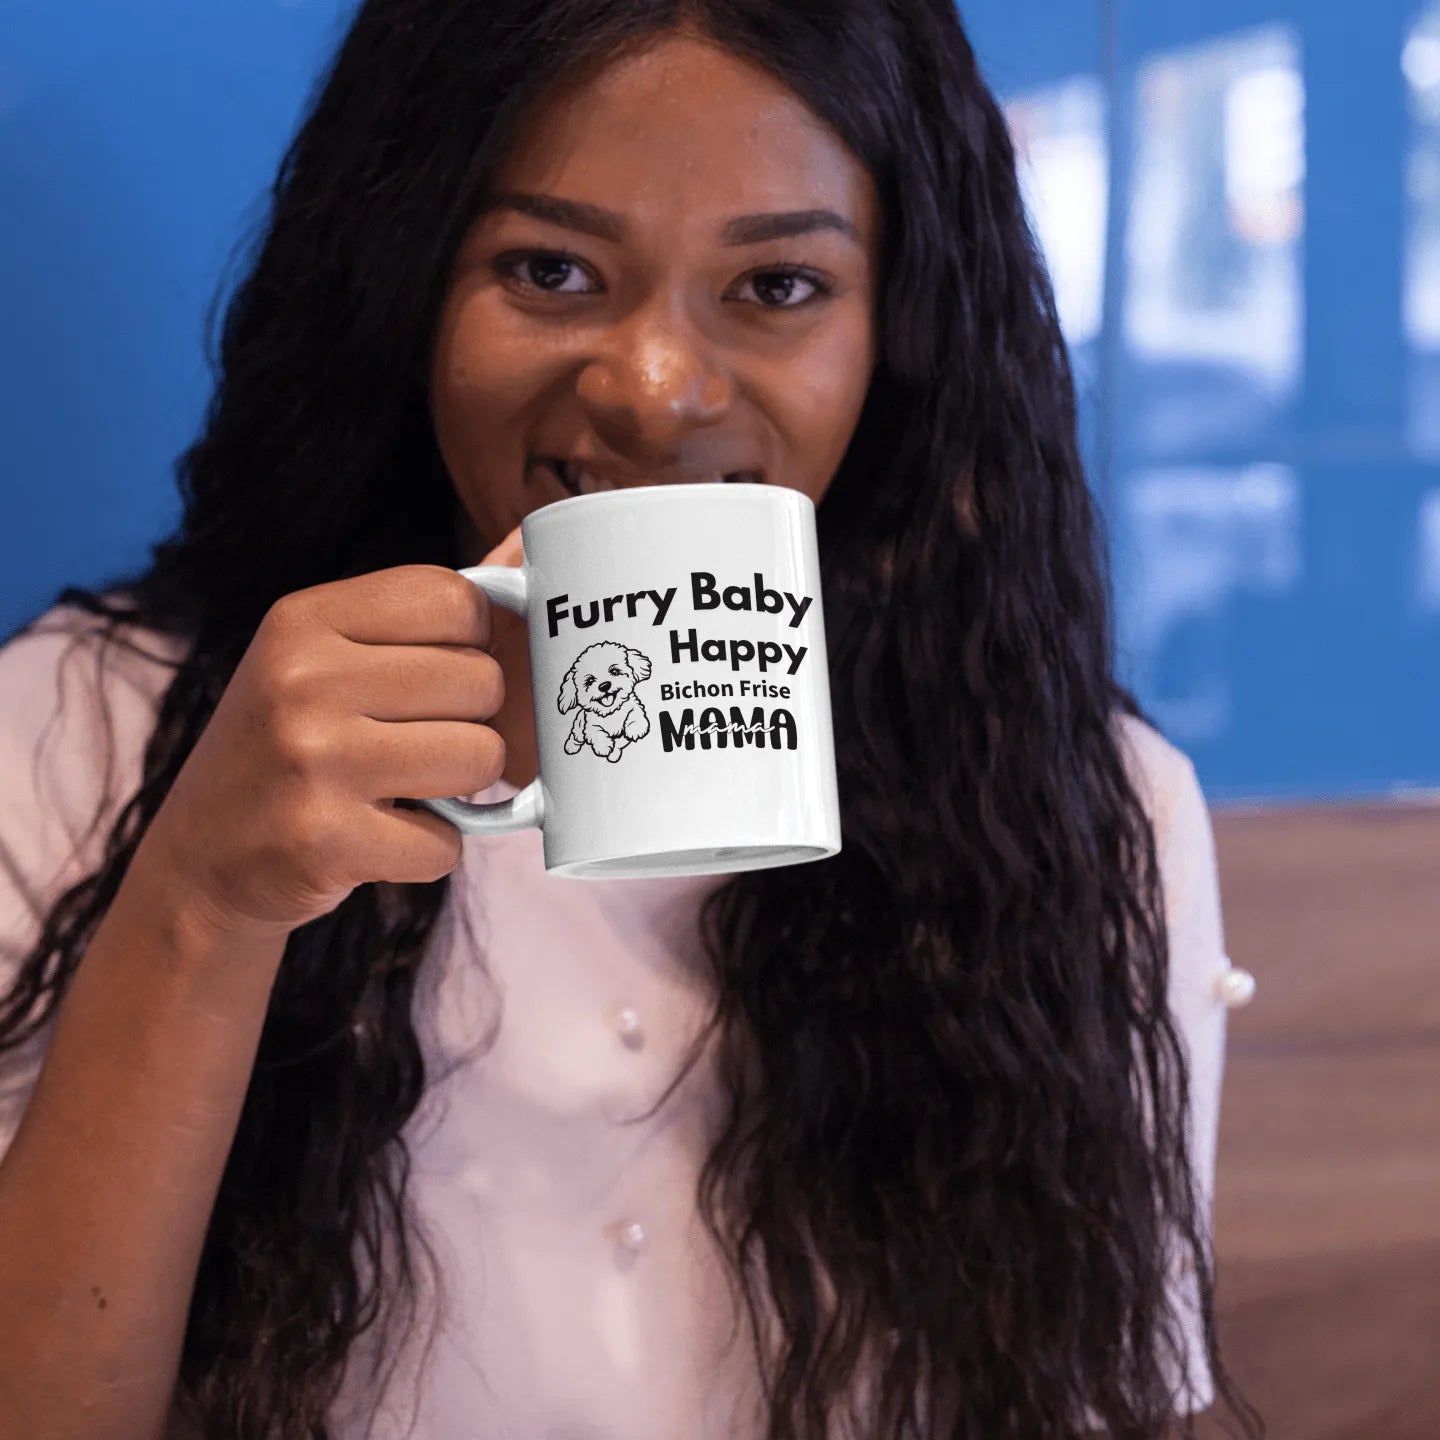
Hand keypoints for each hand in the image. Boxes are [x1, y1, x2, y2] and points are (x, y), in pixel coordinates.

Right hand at [131, 528, 524, 948]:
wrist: (198, 862)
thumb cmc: (287, 750)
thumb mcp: (319, 660)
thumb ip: (414, 620)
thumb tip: (524, 562)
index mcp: (304, 620)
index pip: (457, 599)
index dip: (471, 644)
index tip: (433, 677)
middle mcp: (303, 678)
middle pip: (483, 681)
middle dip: (468, 723)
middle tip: (410, 745)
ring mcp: (312, 759)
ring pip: (481, 757)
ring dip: (458, 789)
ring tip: (398, 790)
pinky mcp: (324, 839)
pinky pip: (447, 842)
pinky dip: (427, 851)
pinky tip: (375, 841)